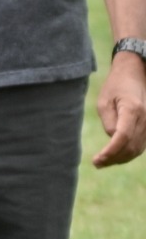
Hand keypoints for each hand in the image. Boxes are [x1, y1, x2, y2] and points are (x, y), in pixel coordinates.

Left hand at [93, 51, 145, 166]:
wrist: (135, 75)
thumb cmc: (116, 86)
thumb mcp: (104, 101)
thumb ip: (108, 121)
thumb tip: (113, 140)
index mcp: (133, 110)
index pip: (123, 137)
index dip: (111, 151)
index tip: (97, 159)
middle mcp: (145, 119)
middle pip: (131, 147)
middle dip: (114, 159)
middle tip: (96, 163)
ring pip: (138, 149)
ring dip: (121, 159)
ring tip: (102, 162)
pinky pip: (141, 146)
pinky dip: (128, 154)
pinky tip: (114, 156)